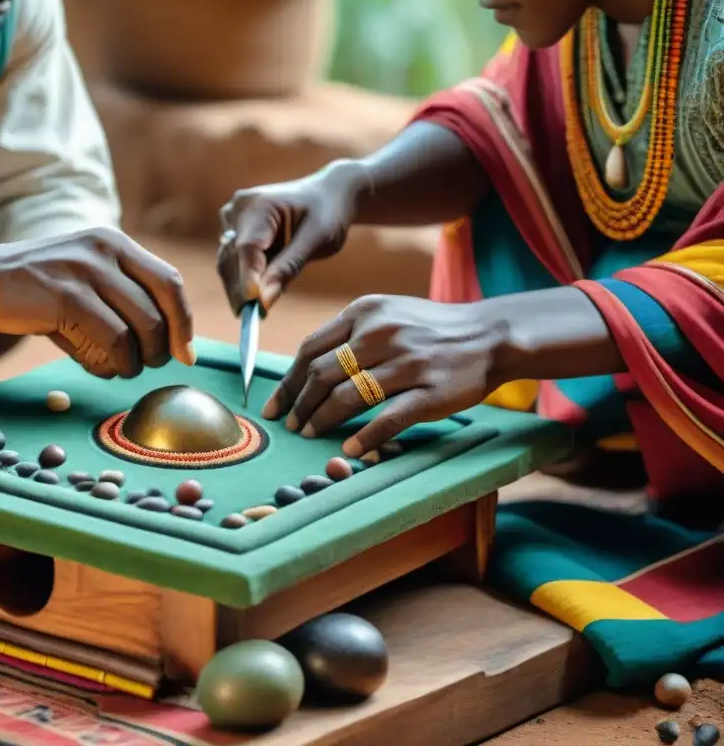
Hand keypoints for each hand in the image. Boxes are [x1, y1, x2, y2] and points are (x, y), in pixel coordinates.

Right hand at [0, 227, 194, 378]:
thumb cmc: (40, 288)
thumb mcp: (86, 277)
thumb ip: (125, 300)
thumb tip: (173, 345)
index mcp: (117, 243)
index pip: (171, 282)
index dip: (184, 321)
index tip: (187, 352)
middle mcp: (107, 250)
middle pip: (164, 307)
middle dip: (165, 346)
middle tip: (150, 365)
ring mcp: (87, 271)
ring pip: (141, 328)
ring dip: (137, 360)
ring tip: (122, 369)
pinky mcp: (67, 297)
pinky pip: (112, 340)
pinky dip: (113, 363)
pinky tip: (100, 368)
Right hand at [217, 162, 363, 315]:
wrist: (328, 195)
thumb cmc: (328, 214)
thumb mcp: (317, 240)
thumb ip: (289, 268)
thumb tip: (263, 301)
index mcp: (260, 204)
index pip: (247, 247)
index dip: (248, 279)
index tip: (254, 308)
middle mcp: (239, 208)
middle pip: (232, 258)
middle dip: (243, 290)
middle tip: (256, 318)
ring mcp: (231, 218)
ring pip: (228, 263)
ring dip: (242, 288)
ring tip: (261, 308)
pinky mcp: (232, 230)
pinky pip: (232, 261)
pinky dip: (245, 279)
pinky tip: (262, 292)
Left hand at [263, 294, 507, 456]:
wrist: (489, 335)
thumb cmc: (429, 330)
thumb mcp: (386, 314)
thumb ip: (348, 335)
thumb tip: (305, 370)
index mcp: (364, 313)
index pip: (310, 350)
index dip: (287, 383)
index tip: (274, 406)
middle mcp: (382, 334)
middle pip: (322, 375)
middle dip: (300, 406)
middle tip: (292, 427)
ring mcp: (407, 363)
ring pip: (348, 398)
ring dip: (322, 422)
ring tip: (311, 436)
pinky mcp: (430, 392)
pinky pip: (387, 419)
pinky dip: (363, 437)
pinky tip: (349, 449)